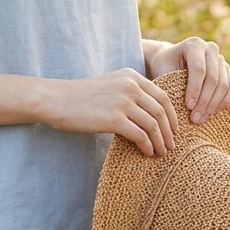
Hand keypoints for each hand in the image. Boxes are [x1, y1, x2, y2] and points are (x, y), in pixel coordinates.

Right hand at [42, 68, 180, 157]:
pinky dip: (148, 146)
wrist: (56, 100)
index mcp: (131, 76)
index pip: (162, 96)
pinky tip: (147, 152)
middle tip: (172, 145)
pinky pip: (140, 135)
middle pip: (161, 111)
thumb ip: (130, 93)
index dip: (172, 115)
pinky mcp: (113, 119)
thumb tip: (150, 114)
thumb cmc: (81, 97)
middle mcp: (130, 86)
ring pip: (153, 125)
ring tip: (162, 152)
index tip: (174, 129)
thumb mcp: (110, 85)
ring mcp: (122, 102)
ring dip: (161, 141)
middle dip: (169, 131)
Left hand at [143, 36, 229, 124]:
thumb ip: (172, 82)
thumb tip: (183, 106)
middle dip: (204, 101)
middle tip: (195, 119)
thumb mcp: (163, 70)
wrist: (171, 60)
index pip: (199, 69)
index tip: (188, 106)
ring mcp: (221, 59)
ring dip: (214, 105)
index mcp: (194, 44)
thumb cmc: (164, 66)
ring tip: (201, 119)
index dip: (195, 89)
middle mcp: (210, 48)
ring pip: (224, 85)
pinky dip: (224, 102)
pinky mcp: (227, 71)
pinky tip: (212, 113)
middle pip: (213, 79)